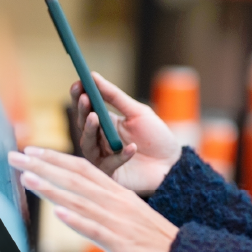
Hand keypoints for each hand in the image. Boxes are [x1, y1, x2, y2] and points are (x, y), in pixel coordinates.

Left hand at [8, 147, 177, 251]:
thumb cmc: (155, 240)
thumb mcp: (130, 216)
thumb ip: (105, 206)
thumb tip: (77, 204)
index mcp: (119, 194)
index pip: (83, 168)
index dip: (56, 158)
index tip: (32, 151)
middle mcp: (117, 202)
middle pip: (76, 178)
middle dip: (43, 166)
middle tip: (16, 156)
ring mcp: (118, 221)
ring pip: (80, 200)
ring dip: (52, 188)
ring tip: (27, 177)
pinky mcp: (120, 242)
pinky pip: (95, 229)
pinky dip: (76, 220)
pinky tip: (58, 213)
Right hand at [71, 73, 181, 193]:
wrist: (173, 164)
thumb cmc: (156, 137)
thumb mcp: (138, 112)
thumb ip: (115, 97)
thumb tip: (93, 76)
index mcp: (106, 124)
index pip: (87, 109)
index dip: (80, 97)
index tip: (78, 83)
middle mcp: (100, 141)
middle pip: (83, 126)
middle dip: (82, 111)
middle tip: (84, 99)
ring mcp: (103, 158)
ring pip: (88, 145)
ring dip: (90, 131)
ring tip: (95, 117)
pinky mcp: (111, 175)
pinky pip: (109, 164)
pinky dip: (121, 155)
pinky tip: (132, 147)